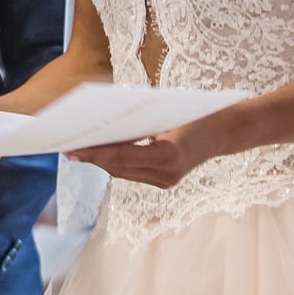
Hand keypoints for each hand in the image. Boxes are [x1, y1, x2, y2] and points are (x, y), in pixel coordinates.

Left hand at [67, 121, 212, 188]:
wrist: (226, 130)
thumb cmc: (197, 113)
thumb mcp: (167, 112)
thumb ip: (139, 123)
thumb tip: (104, 124)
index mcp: (168, 156)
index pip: (122, 156)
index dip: (96, 153)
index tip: (73, 150)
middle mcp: (166, 174)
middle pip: (119, 167)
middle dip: (93, 158)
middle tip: (67, 148)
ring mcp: (166, 181)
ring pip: (123, 173)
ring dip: (101, 162)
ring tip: (78, 151)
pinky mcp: (165, 182)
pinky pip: (133, 172)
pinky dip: (115, 162)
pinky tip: (99, 154)